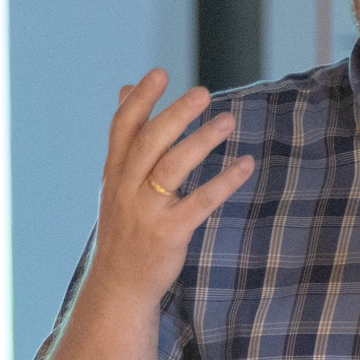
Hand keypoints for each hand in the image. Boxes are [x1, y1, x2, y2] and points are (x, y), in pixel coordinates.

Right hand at [86, 69, 254, 305]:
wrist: (118, 286)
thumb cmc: (124, 227)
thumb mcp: (116, 182)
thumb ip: (125, 138)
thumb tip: (125, 88)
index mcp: (114, 173)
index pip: (122, 128)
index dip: (139, 100)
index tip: (159, 73)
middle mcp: (126, 189)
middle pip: (149, 143)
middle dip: (174, 115)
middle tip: (203, 92)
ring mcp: (145, 213)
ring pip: (172, 168)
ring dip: (201, 141)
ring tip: (227, 120)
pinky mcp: (168, 234)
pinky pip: (199, 203)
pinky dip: (223, 182)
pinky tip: (245, 165)